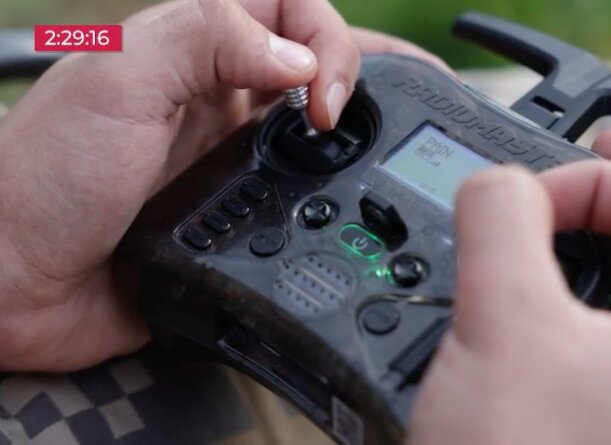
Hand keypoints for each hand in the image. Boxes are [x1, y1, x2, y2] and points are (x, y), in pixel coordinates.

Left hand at [0, 0, 445, 370]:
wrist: (15, 280)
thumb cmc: (45, 176)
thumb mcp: (119, 79)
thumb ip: (207, 42)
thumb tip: (301, 62)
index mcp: (196, 50)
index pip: (289, 9)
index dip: (327, 42)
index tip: (323, 101)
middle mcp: (221, 97)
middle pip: (317, 62)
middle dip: (370, 71)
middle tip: (416, 92)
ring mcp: (232, 156)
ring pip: (317, 127)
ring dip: (361, 127)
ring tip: (402, 139)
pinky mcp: (236, 213)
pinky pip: (301, 192)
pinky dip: (335, 190)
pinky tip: (353, 196)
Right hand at [409, 129, 610, 443]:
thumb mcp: (504, 323)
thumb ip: (500, 219)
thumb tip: (497, 183)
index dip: (601, 175)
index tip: (533, 186)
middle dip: (607, 206)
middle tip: (558, 178)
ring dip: (582, 263)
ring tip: (528, 250)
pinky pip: (610, 357)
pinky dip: (568, 320)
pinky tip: (521, 329)